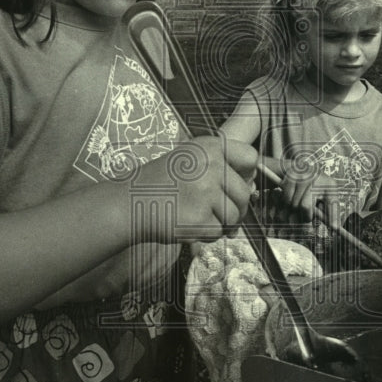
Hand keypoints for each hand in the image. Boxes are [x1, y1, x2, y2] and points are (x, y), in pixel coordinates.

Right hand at [133, 135, 256, 243]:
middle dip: (234, 208)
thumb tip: (254, 190)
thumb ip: (221, 167)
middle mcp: (210, 166)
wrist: (128, 204)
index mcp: (209, 147)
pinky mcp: (200, 219)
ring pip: (234, 216)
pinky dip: (206, 235)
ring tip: (197, 217)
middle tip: (214, 211)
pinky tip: (189, 225)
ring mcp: (205, 193)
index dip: (246, 175)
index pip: (250, 157)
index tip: (233, 185)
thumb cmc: (160, 183)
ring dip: (220, 223)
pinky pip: (218, 233)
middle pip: (245, 194)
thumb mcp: (189, 159)